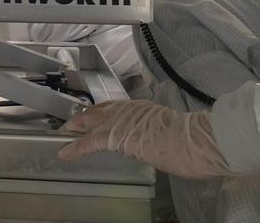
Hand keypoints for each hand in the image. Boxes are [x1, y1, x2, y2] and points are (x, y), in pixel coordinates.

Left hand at [58, 100, 232, 179]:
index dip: (102, 112)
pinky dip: (76, 147)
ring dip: (78, 128)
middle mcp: (130, 109)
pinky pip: (90, 141)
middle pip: (100, 111)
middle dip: (84, 117)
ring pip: (92, 122)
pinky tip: (65, 153)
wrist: (194, 141)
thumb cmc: (193, 141)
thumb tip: (157, 141)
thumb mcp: (172, 130)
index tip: (93, 115)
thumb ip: (159, 132)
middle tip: (71, 123)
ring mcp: (121, 120)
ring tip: (65, 133)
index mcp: (144, 108)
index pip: (116, 107)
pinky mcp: (115, 136)